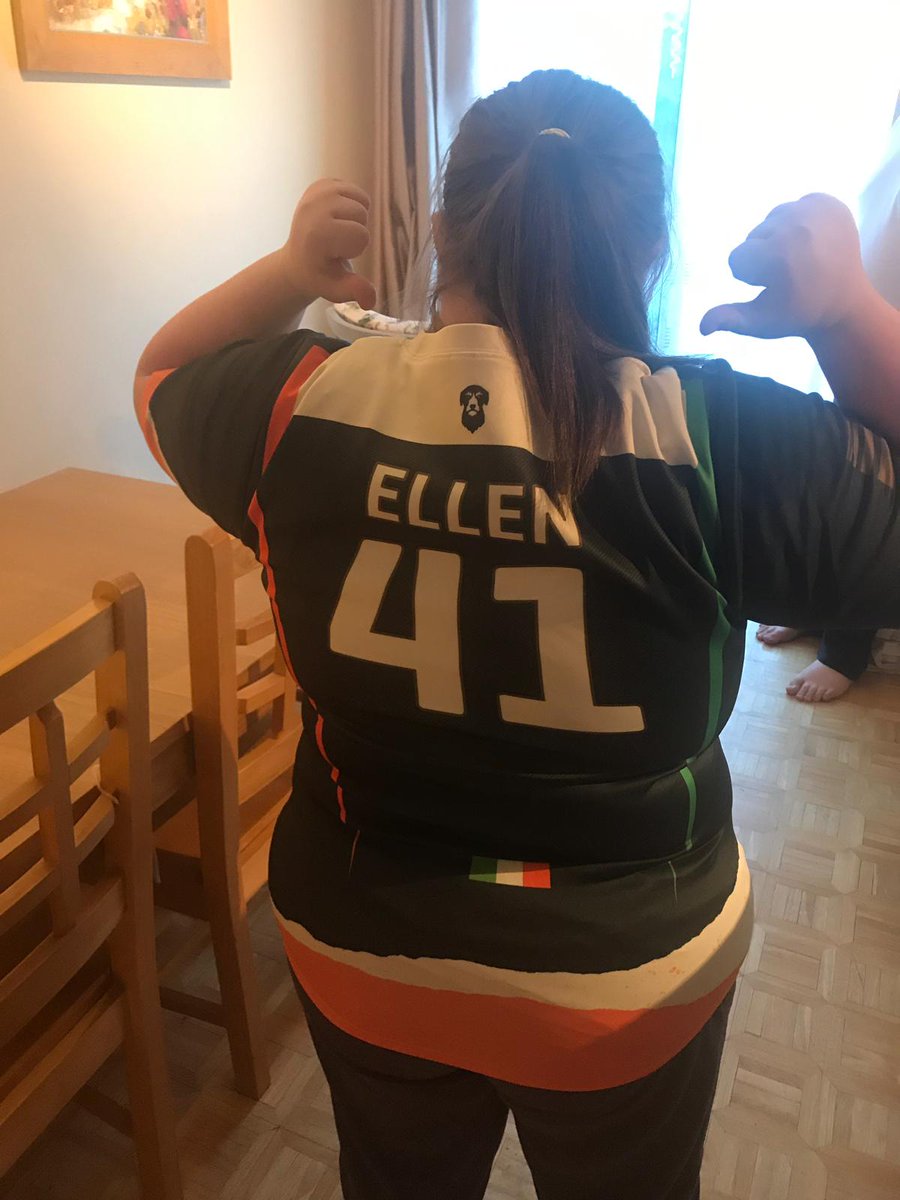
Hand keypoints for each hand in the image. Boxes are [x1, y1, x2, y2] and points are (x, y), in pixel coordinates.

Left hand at [280, 178, 376, 309]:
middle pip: (362, 215)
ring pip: (362, 200)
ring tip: (338, 231)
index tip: (337, 255)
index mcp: (318, 233)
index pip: (361, 236)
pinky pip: (355, 190)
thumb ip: (354, 291)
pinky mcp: (321, 183)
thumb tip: (370, 301)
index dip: (356, 249)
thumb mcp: (335, 289)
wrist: (296, 260)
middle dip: (357, 231)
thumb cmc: (319, 275)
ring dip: (356, 218)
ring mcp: (316, 191)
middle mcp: (315, 207)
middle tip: (337, 243)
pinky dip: (353, 204)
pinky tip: (338, 218)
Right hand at [700, 194, 869, 339]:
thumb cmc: (797, 314)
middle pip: (753, 236)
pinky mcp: (829, 202)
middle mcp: (797, 226)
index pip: (737, 257)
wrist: (845, 302)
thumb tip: (702, 326)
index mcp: (778, 255)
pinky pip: (796, 205)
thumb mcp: (761, 322)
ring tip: (799, 257)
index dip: (750, 275)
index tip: (773, 286)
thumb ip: (730, 319)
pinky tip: (811, 242)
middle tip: (789, 273)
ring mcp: (816, 210)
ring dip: (778, 237)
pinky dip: (799, 222)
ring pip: (772, 218)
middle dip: (763, 255)